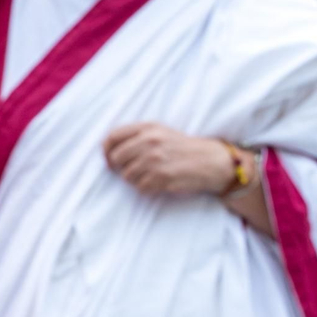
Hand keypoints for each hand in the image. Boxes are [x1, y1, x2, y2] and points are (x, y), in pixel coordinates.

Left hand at [103, 123, 235, 195]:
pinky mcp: (162, 177)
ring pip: (127, 176)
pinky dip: (146, 188)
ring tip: (149, 176)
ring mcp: (155, 160)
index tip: (110, 160)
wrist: (211, 160)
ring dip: (135, 180)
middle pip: (116, 159)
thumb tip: (108, 148)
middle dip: (121, 168)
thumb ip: (136, 135)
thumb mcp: (161, 131)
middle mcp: (150, 141)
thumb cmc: (183, 147)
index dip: (106, 151)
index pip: (112, 137)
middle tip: (132, 171)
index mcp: (147, 128)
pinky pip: (140, 187)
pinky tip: (158, 183)